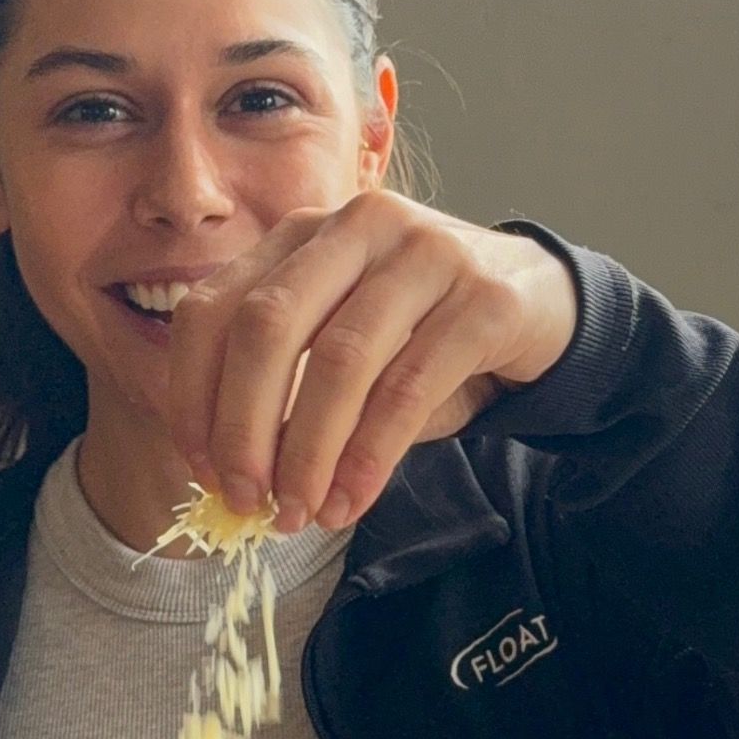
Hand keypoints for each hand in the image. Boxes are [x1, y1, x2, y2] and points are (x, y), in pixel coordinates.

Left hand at [166, 190, 577, 532]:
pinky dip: (370, 456)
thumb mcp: (345, 347)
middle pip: (267, 327)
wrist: (544, 305)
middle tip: (247, 500)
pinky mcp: (484, 296)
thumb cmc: (425, 334)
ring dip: (310, 453)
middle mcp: (358, 225)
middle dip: (245, 427)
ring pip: (339, 360)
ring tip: (303, 513)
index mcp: (303, 233)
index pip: (215, 307)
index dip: (194, 395)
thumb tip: (233, 479)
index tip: (204, 471)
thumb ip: (288, 390)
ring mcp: (425, 251)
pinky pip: (410, 387)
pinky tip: (352, 500)